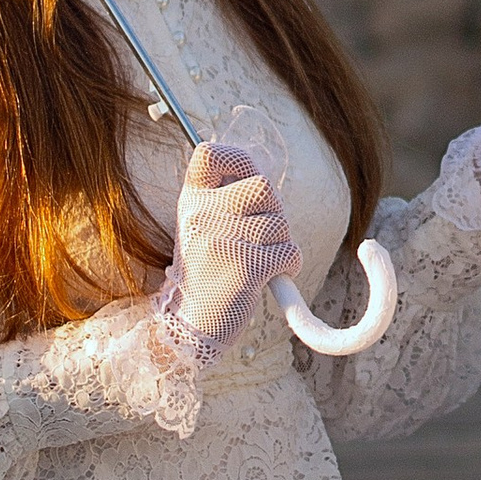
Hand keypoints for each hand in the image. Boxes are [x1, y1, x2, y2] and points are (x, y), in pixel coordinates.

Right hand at [160, 140, 301, 358]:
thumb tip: (265, 179)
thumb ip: (226, 200)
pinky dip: (289, 265)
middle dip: (274, 211)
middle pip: (264, 187)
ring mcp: (222, 240)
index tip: (246, 178)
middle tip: (263, 235)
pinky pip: (289, 252)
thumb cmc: (206, 272)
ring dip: (281, 243)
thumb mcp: (202, 227)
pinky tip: (270, 276)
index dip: (237, 159)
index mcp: (191, 201)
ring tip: (260, 260)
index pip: (209, 154)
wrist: (191, 325)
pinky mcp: (245, 268)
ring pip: (281, 224)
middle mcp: (202, 216)